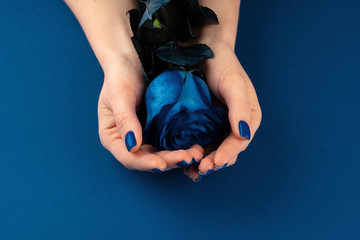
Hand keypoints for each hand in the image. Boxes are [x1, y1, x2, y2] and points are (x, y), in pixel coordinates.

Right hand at [98, 56, 203, 171]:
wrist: (133, 59)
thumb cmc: (120, 75)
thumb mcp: (118, 96)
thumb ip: (124, 120)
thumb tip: (132, 146)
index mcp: (114, 137)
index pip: (128, 157)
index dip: (144, 163)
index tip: (161, 165)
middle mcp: (130, 141)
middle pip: (149, 159)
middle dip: (168, 161)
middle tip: (188, 158)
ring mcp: (147, 136)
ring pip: (163, 153)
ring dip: (179, 156)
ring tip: (197, 154)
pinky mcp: (160, 129)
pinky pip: (172, 141)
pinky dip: (183, 145)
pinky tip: (197, 144)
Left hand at [184, 42, 261, 180]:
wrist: (202, 48)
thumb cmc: (223, 63)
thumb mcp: (235, 83)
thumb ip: (240, 107)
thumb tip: (244, 134)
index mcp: (247, 117)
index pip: (239, 141)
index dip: (228, 154)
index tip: (216, 162)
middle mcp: (232, 124)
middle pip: (225, 150)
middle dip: (214, 162)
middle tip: (201, 170)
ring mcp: (215, 124)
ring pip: (211, 149)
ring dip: (202, 162)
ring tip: (192, 171)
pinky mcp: (198, 122)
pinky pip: (196, 141)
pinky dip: (191, 151)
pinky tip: (183, 159)